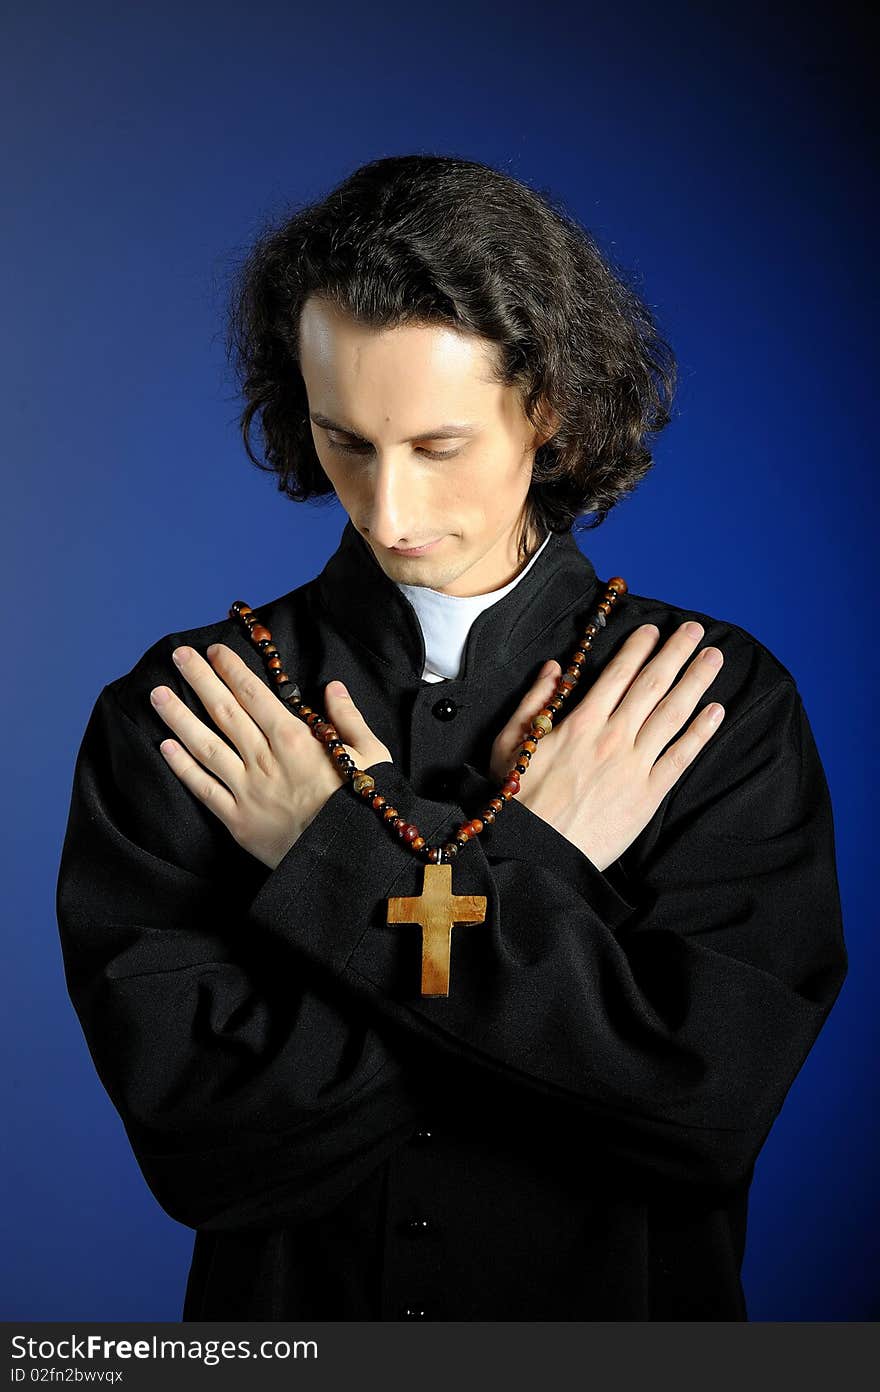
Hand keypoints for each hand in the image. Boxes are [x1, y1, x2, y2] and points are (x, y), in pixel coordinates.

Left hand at [149, 644, 391, 869]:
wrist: (348, 858)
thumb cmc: (364, 805)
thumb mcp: (371, 754)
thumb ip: (348, 718)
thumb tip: (333, 687)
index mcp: (296, 739)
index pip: (255, 694)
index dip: (232, 670)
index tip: (214, 652)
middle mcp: (265, 759)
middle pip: (225, 712)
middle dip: (199, 680)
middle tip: (179, 656)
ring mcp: (247, 790)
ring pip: (205, 746)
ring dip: (179, 718)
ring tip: (157, 695)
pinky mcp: (238, 820)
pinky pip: (204, 788)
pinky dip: (183, 767)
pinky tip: (165, 747)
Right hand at [489, 622, 725, 871]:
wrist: (537, 851)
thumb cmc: (519, 800)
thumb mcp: (509, 742)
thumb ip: (533, 701)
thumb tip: (554, 667)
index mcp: (580, 722)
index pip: (617, 674)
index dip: (638, 648)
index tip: (653, 630)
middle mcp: (612, 737)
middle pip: (652, 685)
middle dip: (676, 653)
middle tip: (695, 631)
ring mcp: (634, 766)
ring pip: (672, 714)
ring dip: (696, 682)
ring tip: (713, 658)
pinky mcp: (648, 795)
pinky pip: (680, 757)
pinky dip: (700, 732)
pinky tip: (716, 712)